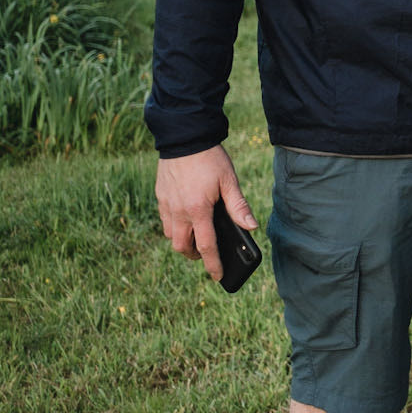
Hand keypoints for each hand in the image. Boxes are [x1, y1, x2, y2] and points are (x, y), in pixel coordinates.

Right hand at [156, 144, 256, 282]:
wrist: (185, 136)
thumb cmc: (210, 158)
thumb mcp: (229, 180)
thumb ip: (239, 206)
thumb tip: (251, 228)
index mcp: (198, 210)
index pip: (206, 246)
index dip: (213, 264)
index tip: (218, 276)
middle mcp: (178, 211)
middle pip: (182, 247)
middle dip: (194, 255)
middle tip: (207, 254)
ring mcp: (166, 204)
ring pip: (170, 236)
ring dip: (183, 242)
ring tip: (197, 237)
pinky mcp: (160, 196)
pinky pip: (164, 221)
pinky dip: (174, 227)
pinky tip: (187, 219)